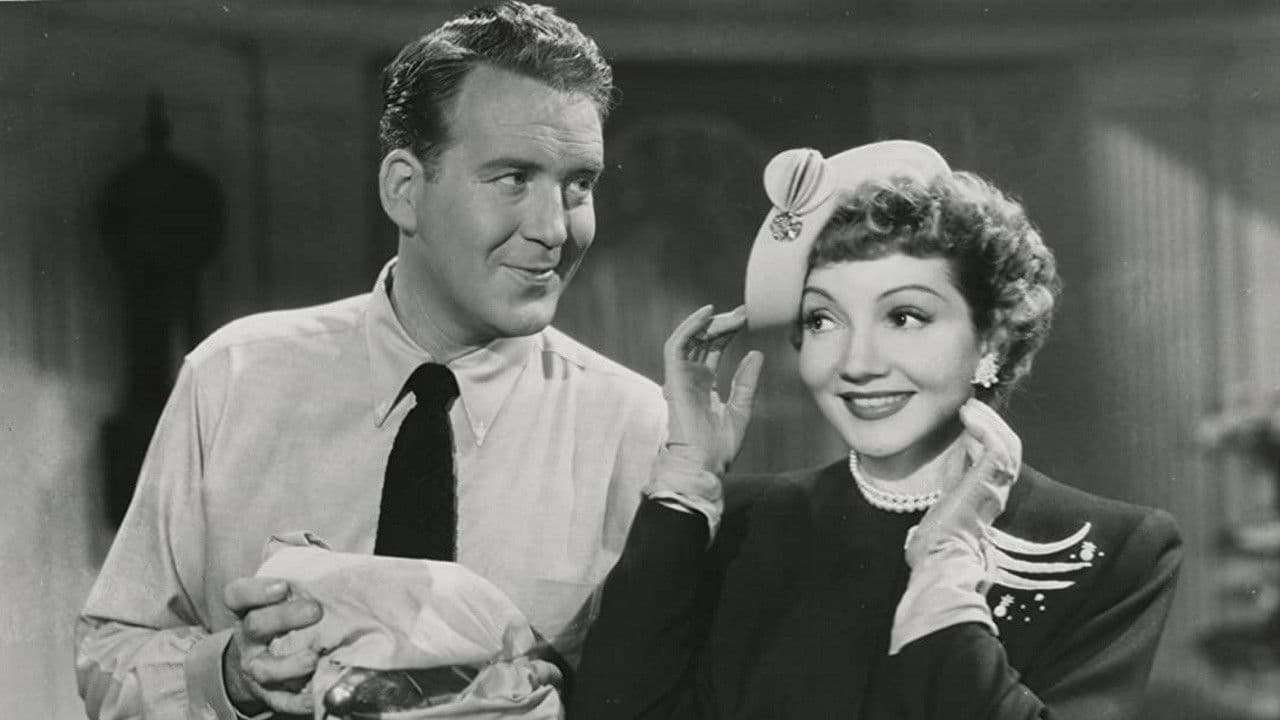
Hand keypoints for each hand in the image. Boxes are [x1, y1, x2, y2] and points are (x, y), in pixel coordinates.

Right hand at [222, 576, 323, 715]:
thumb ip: (300, 574)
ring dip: (290, 665)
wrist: (261, 661)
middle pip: (256, 626)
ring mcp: (256, 668)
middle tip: (315, 611)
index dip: (257, 590)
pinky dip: (299, 701)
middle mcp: (248, 639)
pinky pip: (281, 701)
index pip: (238, 595)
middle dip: (285, 618)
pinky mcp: (270, 694)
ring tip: (314, 658)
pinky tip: (315, 695)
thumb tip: (328, 557)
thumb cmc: (282, 619)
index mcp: (247, 610)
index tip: (283, 586)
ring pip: (265, 669)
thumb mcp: (282, 596)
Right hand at [662, 304, 763, 475]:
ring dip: (710, 324)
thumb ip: (746, 382)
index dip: (728, 332)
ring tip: (731, 316)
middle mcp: (690, 378)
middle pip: (702, 340)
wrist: (704, 465)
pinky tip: (707, 316)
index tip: (746, 319)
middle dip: (722, 324)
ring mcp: (680, 377)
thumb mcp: (741, 409)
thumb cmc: (719, 447)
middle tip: (743, 313)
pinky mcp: (673, 379)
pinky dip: (689, 328)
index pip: (713, 349)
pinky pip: (676, 346)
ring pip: (690, 339)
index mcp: (704, 385)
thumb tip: (756, 354)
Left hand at [905, 399, 1021, 567]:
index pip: (995, 461)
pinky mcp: (990, 482)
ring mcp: (997, 488)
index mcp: (987, 499)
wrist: (940, 560)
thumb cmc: (934, 547)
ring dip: (989, 421)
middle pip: (1008, 448)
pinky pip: (997, 446)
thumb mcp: (940, 510)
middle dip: (992, 424)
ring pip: (1007, 444)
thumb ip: (945, 492)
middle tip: (971, 407)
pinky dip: (984, 427)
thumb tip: (938, 488)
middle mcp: (998, 492)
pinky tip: (967, 417)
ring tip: (970, 407)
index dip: (983, 438)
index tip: (965, 422)